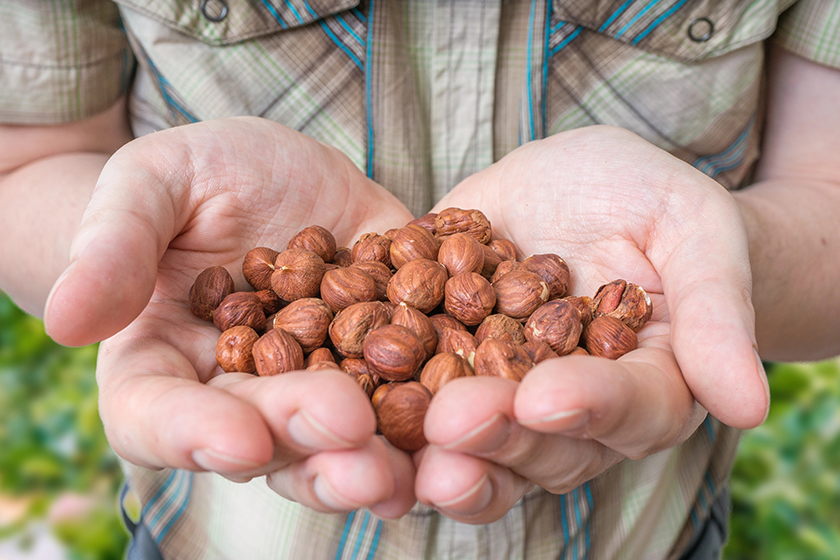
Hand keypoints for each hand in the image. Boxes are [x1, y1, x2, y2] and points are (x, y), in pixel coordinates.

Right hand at [44, 117, 416, 517]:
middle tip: (351, 447)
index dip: (193, 436)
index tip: (238, 438)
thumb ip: (113, 244)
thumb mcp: (153, 183)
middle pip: (265, 442)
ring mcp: (322, 384)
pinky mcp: (388, 360)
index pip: (159, 417)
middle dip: (308, 446)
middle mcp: (243, 394)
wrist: (281, 170)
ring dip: (377, 459)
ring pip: (341, 442)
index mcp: (166, 363)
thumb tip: (65, 319)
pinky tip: (470, 419)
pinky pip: (411, 396)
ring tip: (411, 465)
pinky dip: (436, 415)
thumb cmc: (199, 173)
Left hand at [415, 125, 768, 522]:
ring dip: (432, 451)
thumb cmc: (655, 204)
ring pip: (470, 443)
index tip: (548, 398)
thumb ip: (716, 314)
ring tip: (396, 452)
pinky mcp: (438, 360)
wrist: (583, 188)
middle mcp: (564, 411)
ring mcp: (497, 392)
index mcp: (640, 388)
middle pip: (537, 444)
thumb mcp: (695, 233)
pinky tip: (339, 395)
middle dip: (494, 437)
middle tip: (453, 426)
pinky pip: (407, 389)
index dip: (588, 408)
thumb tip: (748, 405)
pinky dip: (377, 399)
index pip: (624, 411)